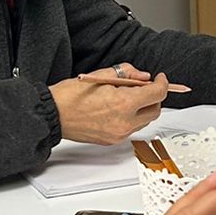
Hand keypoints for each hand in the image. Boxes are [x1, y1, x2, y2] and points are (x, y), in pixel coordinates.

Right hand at [51, 69, 169, 143]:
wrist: (53, 115)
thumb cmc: (70, 95)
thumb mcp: (101, 74)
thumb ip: (127, 73)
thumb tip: (143, 76)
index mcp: (123, 103)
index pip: (157, 94)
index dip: (162, 83)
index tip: (160, 78)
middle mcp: (124, 122)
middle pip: (155, 111)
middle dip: (155, 98)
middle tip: (146, 87)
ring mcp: (119, 133)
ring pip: (144, 122)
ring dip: (143, 109)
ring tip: (128, 98)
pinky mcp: (112, 141)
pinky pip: (131, 129)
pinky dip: (131, 118)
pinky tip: (119, 109)